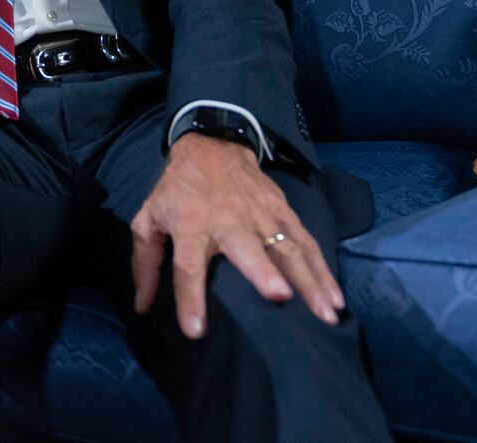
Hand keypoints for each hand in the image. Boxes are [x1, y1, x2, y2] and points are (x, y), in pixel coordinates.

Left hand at [130, 134, 343, 337]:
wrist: (212, 145)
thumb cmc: (178, 190)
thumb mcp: (149, 219)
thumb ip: (145, 263)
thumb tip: (141, 306)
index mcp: (190, 224)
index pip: (187, 265)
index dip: (190, 298)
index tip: (196, 331)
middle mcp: (228, 220)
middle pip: (246, 248)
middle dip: (263, 271)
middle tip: (278, 296)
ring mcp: (261, 215)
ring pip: (287, 248)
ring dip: (308, 280)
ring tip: (325, 314)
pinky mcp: (284, 211)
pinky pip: (306, 242)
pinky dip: (323, 269)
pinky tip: (335, 296)